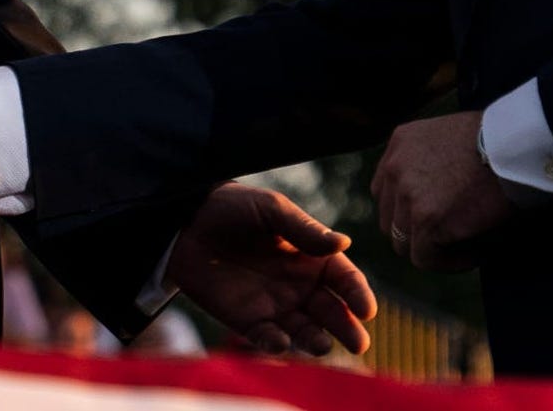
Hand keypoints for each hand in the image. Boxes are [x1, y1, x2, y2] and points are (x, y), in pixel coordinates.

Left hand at [168, 183, 376, 356]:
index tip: (367, 310)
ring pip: (304, 330)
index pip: (344, 278)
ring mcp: (275, 304)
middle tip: (358, 343)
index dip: (357, 294)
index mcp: (311, 255)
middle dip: (346, 328)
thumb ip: (304, 229)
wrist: (185, 222)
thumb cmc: (233, 207)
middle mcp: (300, 285)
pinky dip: (275, 343)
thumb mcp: (270, 209)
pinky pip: (266, 338)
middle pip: (331, 311)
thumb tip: (344, 243)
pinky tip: (280, 341)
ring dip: (315, 340)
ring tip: (322, 345)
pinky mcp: (248, 321)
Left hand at [371, 111, 511, 269]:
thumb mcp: (451, 137)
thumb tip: (432, 196)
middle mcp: (395, 166)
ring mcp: (407, 194)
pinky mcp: (426, 220)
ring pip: (404, 243)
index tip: (438, 220)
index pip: (385, 191)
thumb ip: (428, 161)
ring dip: (435, 249)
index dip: (408, 212)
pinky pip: (426, 258)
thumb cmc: (499, 141)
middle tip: (452, 238)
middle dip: (417, 234)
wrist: (517, 146)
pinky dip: (451, 262)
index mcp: (401, 142)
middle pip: (390, 220)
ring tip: (469, 246)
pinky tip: (478, 253)